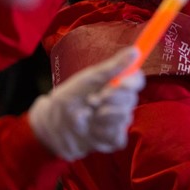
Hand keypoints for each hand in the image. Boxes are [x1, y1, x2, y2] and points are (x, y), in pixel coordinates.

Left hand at [28, 47, 144, 160]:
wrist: (53, 123)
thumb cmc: (70, 97)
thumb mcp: (90, 78)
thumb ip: (114, 66)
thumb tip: (135, 50)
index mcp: (116, 84)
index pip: (136, 80)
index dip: (132, 82)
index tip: (121, 82)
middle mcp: (119, 102)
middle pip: (131, 99)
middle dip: (112, 98)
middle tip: (93, 99)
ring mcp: (116, 121)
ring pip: (125, 117)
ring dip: (104, 115)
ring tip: (88, 113)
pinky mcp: (112, 138)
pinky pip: (118, 135)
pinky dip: (103, 132)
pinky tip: (91, 129)